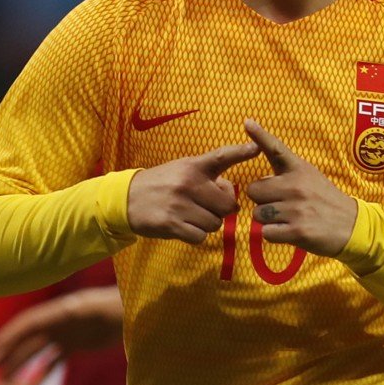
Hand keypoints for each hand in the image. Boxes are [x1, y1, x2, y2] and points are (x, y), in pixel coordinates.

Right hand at [0, 286, 124, 381]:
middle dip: (10, 350)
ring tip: (4, 378)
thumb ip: (82, 310)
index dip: (12, 333)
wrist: (135, 310)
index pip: (31, 321)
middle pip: (29, 336)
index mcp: (62, 309)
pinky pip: (53, 359)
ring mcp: (66, 332)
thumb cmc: (118, 306)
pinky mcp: (75, 344)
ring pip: (37, 349)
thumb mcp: (99, 308)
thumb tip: (68, 310)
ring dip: (20, 362)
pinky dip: (40, 372)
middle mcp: (59, 320)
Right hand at [127, 142, 258, 242]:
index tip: (257, 147)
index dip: (241, 151)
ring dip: (208, 224)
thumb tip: (231, 192)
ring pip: (215, 223)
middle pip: (227, 205)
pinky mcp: (171, 224)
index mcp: (193, 166)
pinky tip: (184, 226)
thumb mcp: (183, 169)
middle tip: (206, 206)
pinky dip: (196, 235)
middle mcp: (188, 183)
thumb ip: (208, 176)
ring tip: (191, 215)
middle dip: (221, 209)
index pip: (221, 156)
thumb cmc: (163, 183)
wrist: (127, 198)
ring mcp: (179, 204)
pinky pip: (200, 237)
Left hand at [243, 118, 357, 256]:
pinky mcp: (297, 231)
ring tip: (287, 218)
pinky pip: (266, 233)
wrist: (352, 225)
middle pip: (253, 191)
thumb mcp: (310, 176)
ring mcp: (297, 209)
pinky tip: (289, 231)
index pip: (276, 149)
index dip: (260, 136)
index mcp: (299, 169)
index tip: (248, 122)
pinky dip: (274, 235)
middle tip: (280, 204)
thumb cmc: (325, 199)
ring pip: (258, 214)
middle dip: (261, 200)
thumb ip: (286, 170)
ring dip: (267, 219)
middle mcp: (296, 186)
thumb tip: (260, 156)